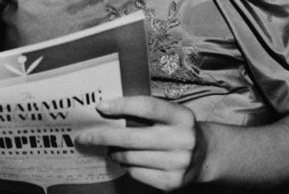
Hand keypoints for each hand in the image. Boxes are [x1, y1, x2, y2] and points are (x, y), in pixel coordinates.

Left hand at [75, 97, 205, 190]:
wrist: (204, 156)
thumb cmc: (177, 128)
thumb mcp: (169, 114)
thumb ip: (145, 111)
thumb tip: (106, 111)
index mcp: (181, 116)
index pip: (147, 107)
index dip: (122, 106)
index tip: (100, 107)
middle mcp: (182, 140)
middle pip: (132, 137)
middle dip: (103, 136)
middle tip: (84, 136)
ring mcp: (178, 163)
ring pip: (131, 157)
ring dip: (114, 152)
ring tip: (110, 149)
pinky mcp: (171, 182)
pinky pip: (137, 173)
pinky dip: (127, 166)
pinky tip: (127, 160)